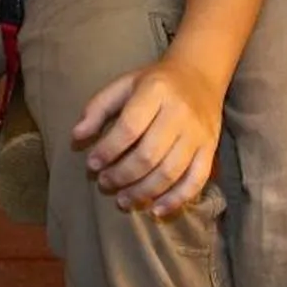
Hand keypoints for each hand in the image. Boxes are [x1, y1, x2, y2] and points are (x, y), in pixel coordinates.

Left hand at [72, 55, 222, 218]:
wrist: (199, 75)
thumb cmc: (154, 84)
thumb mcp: (123, 85)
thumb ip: (97, 108)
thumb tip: (76, 137)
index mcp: (155, 91)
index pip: (129, 128)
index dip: (108, 150)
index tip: (92, 164)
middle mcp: (179, 112)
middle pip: (149, 155)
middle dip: (122, 175)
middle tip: (105, 183)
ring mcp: (198, 133)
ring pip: (170, 172)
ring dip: (143, 191)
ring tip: (123, 200)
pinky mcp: (210, 148)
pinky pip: (196, 180)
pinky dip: (176, 200)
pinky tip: (155, 210)